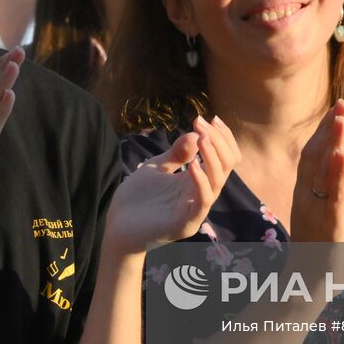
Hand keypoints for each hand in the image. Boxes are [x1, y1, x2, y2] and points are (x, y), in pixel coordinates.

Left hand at [107, 115, 239, 251]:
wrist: (116, 225)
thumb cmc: (136, 199)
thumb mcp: (157, 167)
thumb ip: (176, 153)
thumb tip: (195, 134)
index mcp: (198, 181)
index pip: (225, 157)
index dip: (222, 137)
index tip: (209, 118)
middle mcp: (202, 194)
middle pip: (226, 165)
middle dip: (218, 140)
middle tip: (200, 122)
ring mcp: (196, 210)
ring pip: (218, 181)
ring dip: (212, 156)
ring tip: (201, 138)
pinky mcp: (186, 224)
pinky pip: (202, 201)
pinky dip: (201, 181)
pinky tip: (192, 164)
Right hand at [289, 100, 343, 243]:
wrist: (306, 284)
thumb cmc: (313, 250)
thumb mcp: (315, 214)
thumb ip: (318, 192)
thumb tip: (327, 171)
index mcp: (302, 193)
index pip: (311, 155)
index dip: (322, 131)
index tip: (334, 109)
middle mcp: (305, 197)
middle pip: (315, 156)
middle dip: (328, 129)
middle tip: (341, 104)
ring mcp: (315, 209)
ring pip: (323, 172)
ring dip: (332, 143)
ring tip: (341, 119)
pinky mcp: (329, 224)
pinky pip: (333, 196)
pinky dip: (337, 175)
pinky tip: (342, 155)